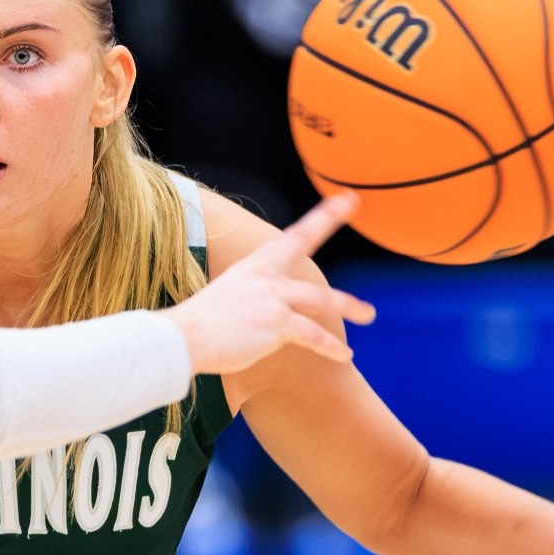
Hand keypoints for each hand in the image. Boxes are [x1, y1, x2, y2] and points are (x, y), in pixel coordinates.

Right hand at [160, 192, 374, 373]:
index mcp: (253, 267)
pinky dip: (331, 346)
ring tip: (368, 314)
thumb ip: (252, 300)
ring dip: (348, 306)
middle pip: (304, 242)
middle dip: (329, 220)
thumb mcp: (227, 300)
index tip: (343, 199)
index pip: (292, 236)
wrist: (185, 339)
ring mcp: (272, 297)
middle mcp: (264, 275)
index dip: (321, 216)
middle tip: (353, 203)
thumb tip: (265, 314)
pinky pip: (313, 335)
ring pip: (321, 298)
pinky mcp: (277, 323)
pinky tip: (344, 355)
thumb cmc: (199, 326)